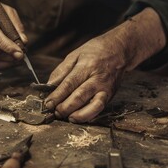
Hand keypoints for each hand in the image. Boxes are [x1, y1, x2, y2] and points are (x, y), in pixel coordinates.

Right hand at [0, 0, 26, 67]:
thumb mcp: (5, 10)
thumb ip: (16, 25)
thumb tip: (23, 42)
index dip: (9, 48)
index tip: (20, 54)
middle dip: (10, 57)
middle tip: (22, 57)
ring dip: (6, 63)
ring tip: (17, 60)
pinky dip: (0, 65)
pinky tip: (9, 62)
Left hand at [44, 8, 165, 122]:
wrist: (120, 50)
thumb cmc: (96, 51)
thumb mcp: (75, 55)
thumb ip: (61, 71)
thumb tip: (48, 86)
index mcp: (87, 66)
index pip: (69, 84)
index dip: (57, 95)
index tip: (48, 103)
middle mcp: (97, 78)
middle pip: (80, 96)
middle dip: (65, 107)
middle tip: (54, 112)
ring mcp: (106, 88)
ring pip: (93, 106)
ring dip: (79, 115)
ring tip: (67, 118)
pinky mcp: (110, 95)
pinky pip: (100, 109)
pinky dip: (90, 115)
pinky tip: (79, 118)